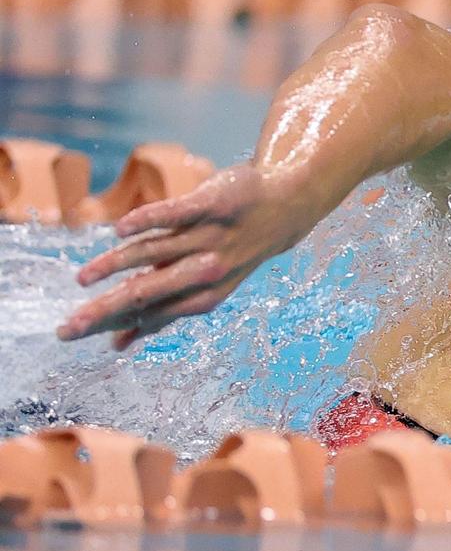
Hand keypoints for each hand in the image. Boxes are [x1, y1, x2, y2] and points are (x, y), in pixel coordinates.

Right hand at [57, 164, 313, 349]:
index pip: (148, 313)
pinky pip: (176, 213)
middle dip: (106, 311)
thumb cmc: (228, 252)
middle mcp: (206, 271)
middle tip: (68, 327)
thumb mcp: (200, 287)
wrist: (283, 209)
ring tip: (83, 278)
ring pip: (154, 252)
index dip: (109, 324)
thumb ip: (160, 311)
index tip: (69, 334)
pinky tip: (120, 230)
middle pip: (148, 293)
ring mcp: (210, 238)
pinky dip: (147, 220)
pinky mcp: (212, 205)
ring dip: (115, 265)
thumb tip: (117, 345)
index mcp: (202, 296)